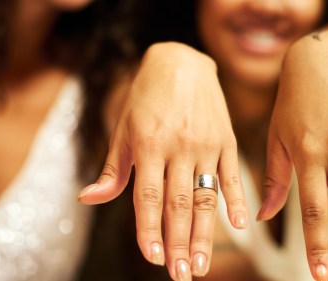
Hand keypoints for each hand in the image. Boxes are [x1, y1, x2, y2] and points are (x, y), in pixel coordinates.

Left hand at [78, 42, 248, 279]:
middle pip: (179, 203)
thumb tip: (88, 199)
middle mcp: (179, 147)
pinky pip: (233, 175)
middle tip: (181, 273)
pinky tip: (239, 226)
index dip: (150, 228)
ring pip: (206, 196)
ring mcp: (206, 144)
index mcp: (149, 145)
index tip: (152, 256)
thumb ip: (112, 169)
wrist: (181, 62)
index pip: (149, 196)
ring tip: (202, 262)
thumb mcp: (123, 129)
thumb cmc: (145, 99)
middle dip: (178, 242)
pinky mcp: (226, 140)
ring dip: (205, 233)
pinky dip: (237, 201)